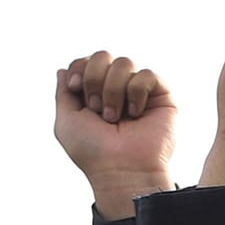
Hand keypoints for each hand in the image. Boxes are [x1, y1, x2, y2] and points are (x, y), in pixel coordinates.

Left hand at [55, 51, 178, 217]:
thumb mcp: (66, 122)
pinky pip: (147, 74)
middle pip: (103, 55)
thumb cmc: (94, 153)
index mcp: (95, 94)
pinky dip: (136, 93)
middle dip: (94, 78)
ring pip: (124, 62)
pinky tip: (135, 114)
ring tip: (115, 118)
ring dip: (113, 90)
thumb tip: (63, 69)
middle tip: (96, 109)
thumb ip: (62, 93)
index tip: (74, 88)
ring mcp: (138, 92)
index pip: (86, 61)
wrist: (122, 170)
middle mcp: (116, 90)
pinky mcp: (161, 96)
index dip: (78, 68)